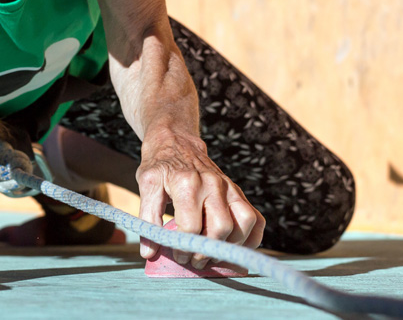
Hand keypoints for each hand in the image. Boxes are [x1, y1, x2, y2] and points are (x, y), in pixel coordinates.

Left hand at [136, 129, 263, 268]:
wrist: (176, 142)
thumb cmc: (160, 166)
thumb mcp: (146, 186)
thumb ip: (147, 220)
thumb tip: (149, 253)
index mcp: (186, 183)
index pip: (191, 225)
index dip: (184, 247)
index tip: (177, 255)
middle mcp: (212, 184)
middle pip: (220, 227)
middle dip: (207, 251)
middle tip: (194, 259)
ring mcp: (229, 187)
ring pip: (243, 223)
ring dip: (230, 246)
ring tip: (212, 254)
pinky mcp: (238, 192)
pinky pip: (256, 218)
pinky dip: (252, 237)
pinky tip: (235, 247)